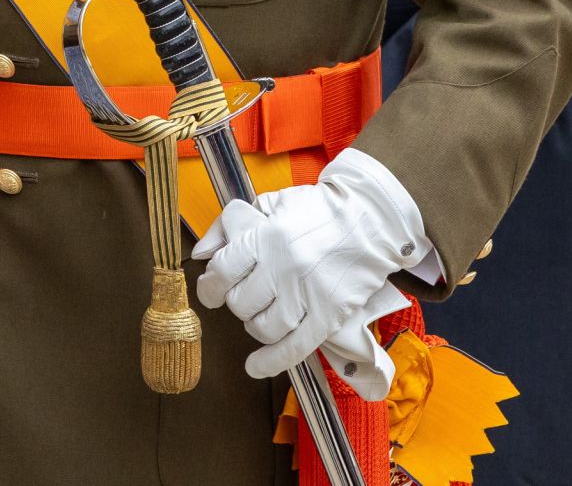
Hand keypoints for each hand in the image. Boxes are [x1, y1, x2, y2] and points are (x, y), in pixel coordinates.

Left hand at [189, 153, 422, 402]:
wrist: (370, 219)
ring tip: (260, 314)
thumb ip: (229, 225)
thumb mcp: (269, 205)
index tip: (210, 289)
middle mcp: (284, 267)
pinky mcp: (330, 315)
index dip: (210, 285)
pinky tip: (255, 366)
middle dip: (236, 303)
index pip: (223, 271)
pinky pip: (294, 348)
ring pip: (263, 328)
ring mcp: (308, 294)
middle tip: (244, 296)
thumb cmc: (316, 210)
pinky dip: (271, 361)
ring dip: (254, 326)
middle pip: (240, 303)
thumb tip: (200, 254)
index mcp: (267, 236)